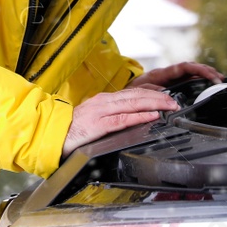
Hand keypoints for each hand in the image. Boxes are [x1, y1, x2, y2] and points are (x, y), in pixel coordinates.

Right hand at [62, 87, 177, 157]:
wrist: (51, 134)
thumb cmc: (72, 129)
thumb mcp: (93, 117)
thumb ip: (110, 115)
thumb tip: (129, 118)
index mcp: (103, 101)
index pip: (132, 92)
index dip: (151, 93)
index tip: (166, 95)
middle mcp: (104, 102)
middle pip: (136, 95)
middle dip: (158, 96)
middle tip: (175, 101)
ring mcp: (101, 112)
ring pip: (133, 103)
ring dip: (154, 103)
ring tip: (169, 105)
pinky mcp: (99, 125)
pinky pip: (123, 119)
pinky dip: (140, 116)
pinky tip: (152, 116)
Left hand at [126, 61, 224, 91]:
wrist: (126, 90)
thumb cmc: (133, 89)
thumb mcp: (141, 91)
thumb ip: (154, 93)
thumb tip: (169, 98)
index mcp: (163, 73)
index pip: (184, 67)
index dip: (199, 70)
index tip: (211, 75)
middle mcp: (170, 73)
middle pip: (192, 68)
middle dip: (207, 71)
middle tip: (220, 79)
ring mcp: (172, 78)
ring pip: (192, 73)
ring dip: (205, 75)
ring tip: (218, 80)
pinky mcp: (173, 84)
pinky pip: (189, 79)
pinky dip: (200, 81)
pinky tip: (208, 85)